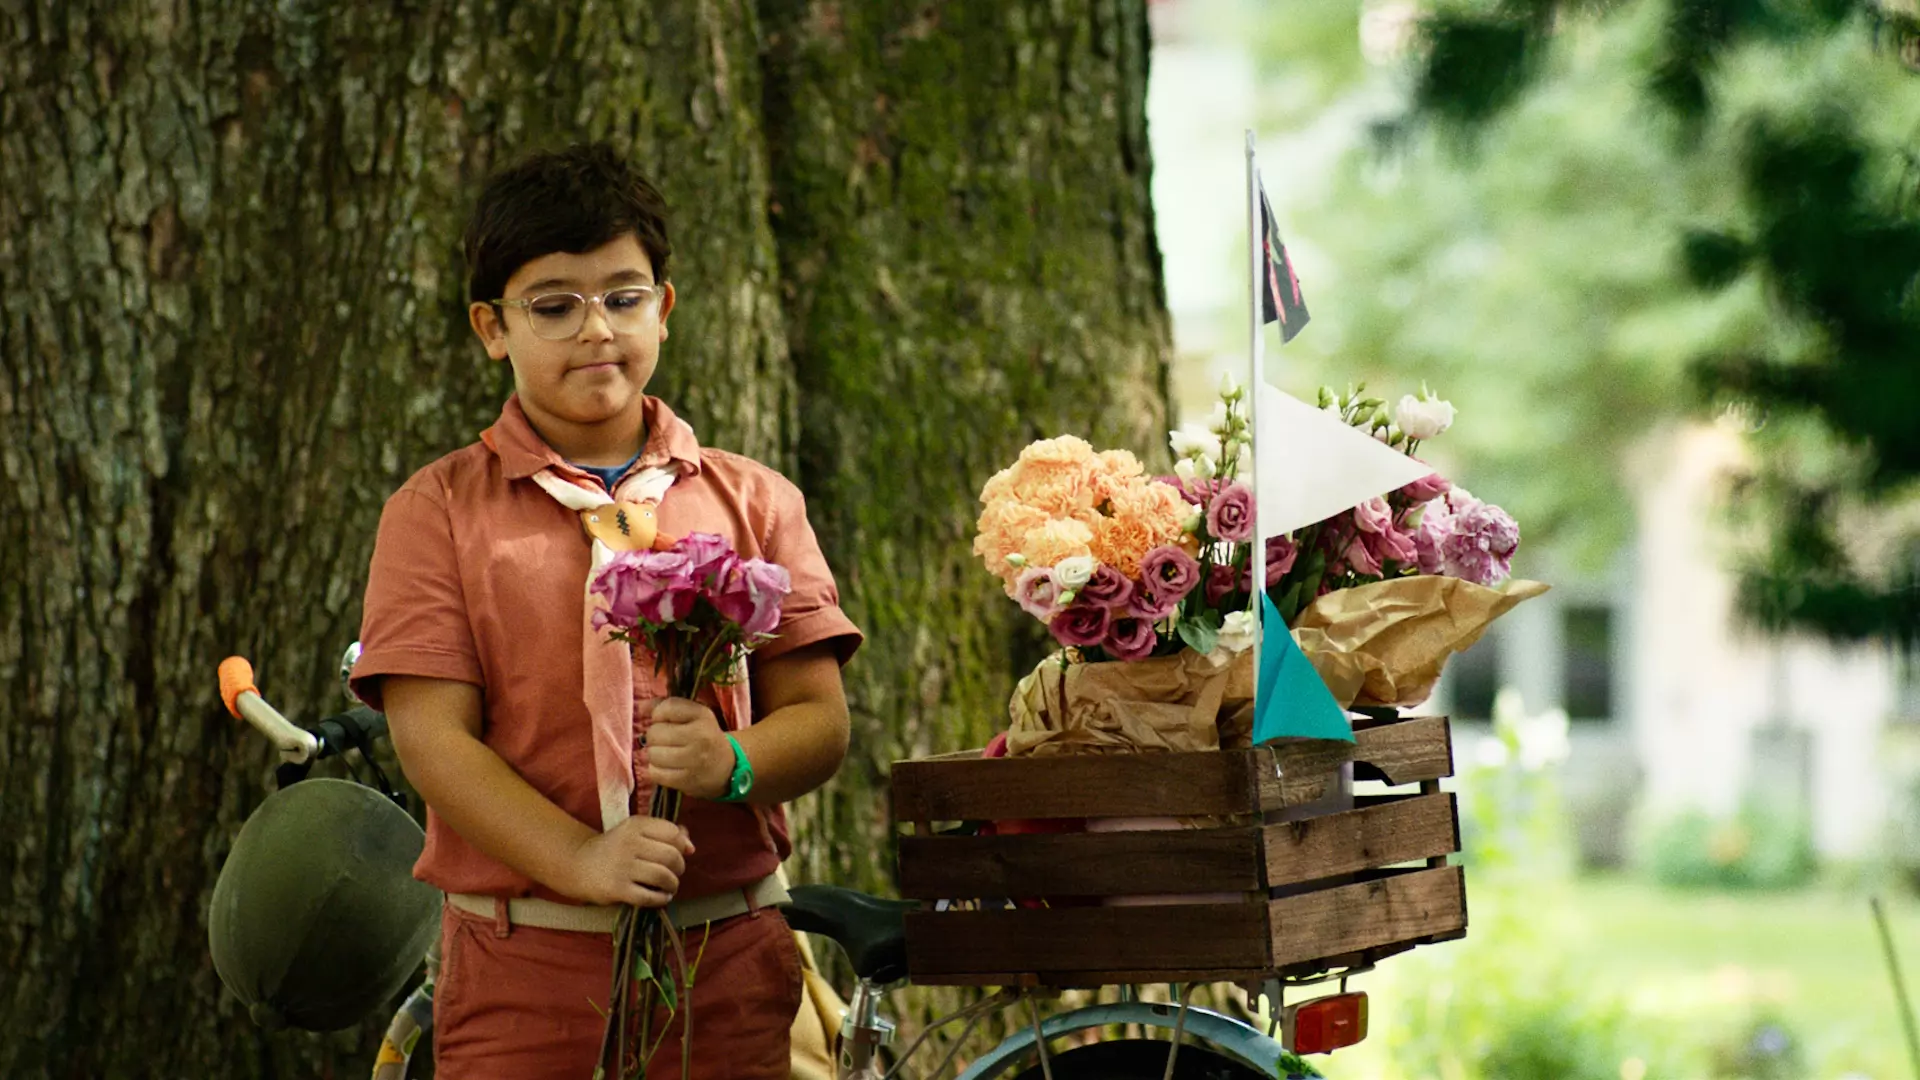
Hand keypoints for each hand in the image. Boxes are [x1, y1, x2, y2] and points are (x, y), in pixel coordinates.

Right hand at [561, 815, 693, 906]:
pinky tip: (660, 897)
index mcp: (635, 825)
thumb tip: (691, 847)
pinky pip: (649, 897)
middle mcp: (629, 843)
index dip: (682, 844)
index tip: (680, 853)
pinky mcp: (617, 889)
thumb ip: (664, 832)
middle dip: (679, 867)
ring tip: (669, 886)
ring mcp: (622, 867)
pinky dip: (661, 899)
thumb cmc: (615, 848)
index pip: (672, 832)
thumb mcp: (636, 832)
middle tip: (674, 873)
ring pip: (663, 876)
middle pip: (671, 856)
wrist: (578, 865)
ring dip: (673, 884)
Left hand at [644, 696, 734, 799]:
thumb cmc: (704, 736)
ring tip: (666, 754)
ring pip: (653, 754)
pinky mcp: (687, 780)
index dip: (658, 714)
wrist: (727, 766)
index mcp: (702, 715)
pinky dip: (656, 770)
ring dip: (654, 754)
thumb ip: (666, 706)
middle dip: (655, 736)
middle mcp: (700, 736)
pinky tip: (666, 767)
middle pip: (655, 733)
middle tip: (665, 740)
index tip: (665, 720)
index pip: (667, 707)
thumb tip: (641, 708)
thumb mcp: (693, 715)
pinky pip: (655, 773)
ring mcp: (694, 760)